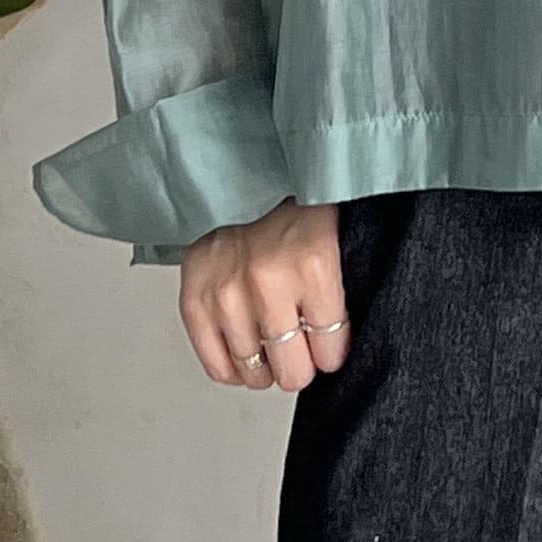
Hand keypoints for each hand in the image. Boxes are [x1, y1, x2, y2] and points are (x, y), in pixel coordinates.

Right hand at [177, 197, 352, 391]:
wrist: (240, 170)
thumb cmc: (293, 203)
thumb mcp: (338, 234)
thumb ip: (344, 285)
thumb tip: (346, 338)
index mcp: (314, 264)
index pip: (330, 348)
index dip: (332, 352)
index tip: (330, 346)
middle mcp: (269, 283)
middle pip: (292, 369)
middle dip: (302, 365)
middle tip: (303, 352)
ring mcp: (227, 294)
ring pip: (254, 371)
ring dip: (268, 367)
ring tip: (274, 349)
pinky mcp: (194, 299)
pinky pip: (216, 365)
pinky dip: (234, 368)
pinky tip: (247, 352)